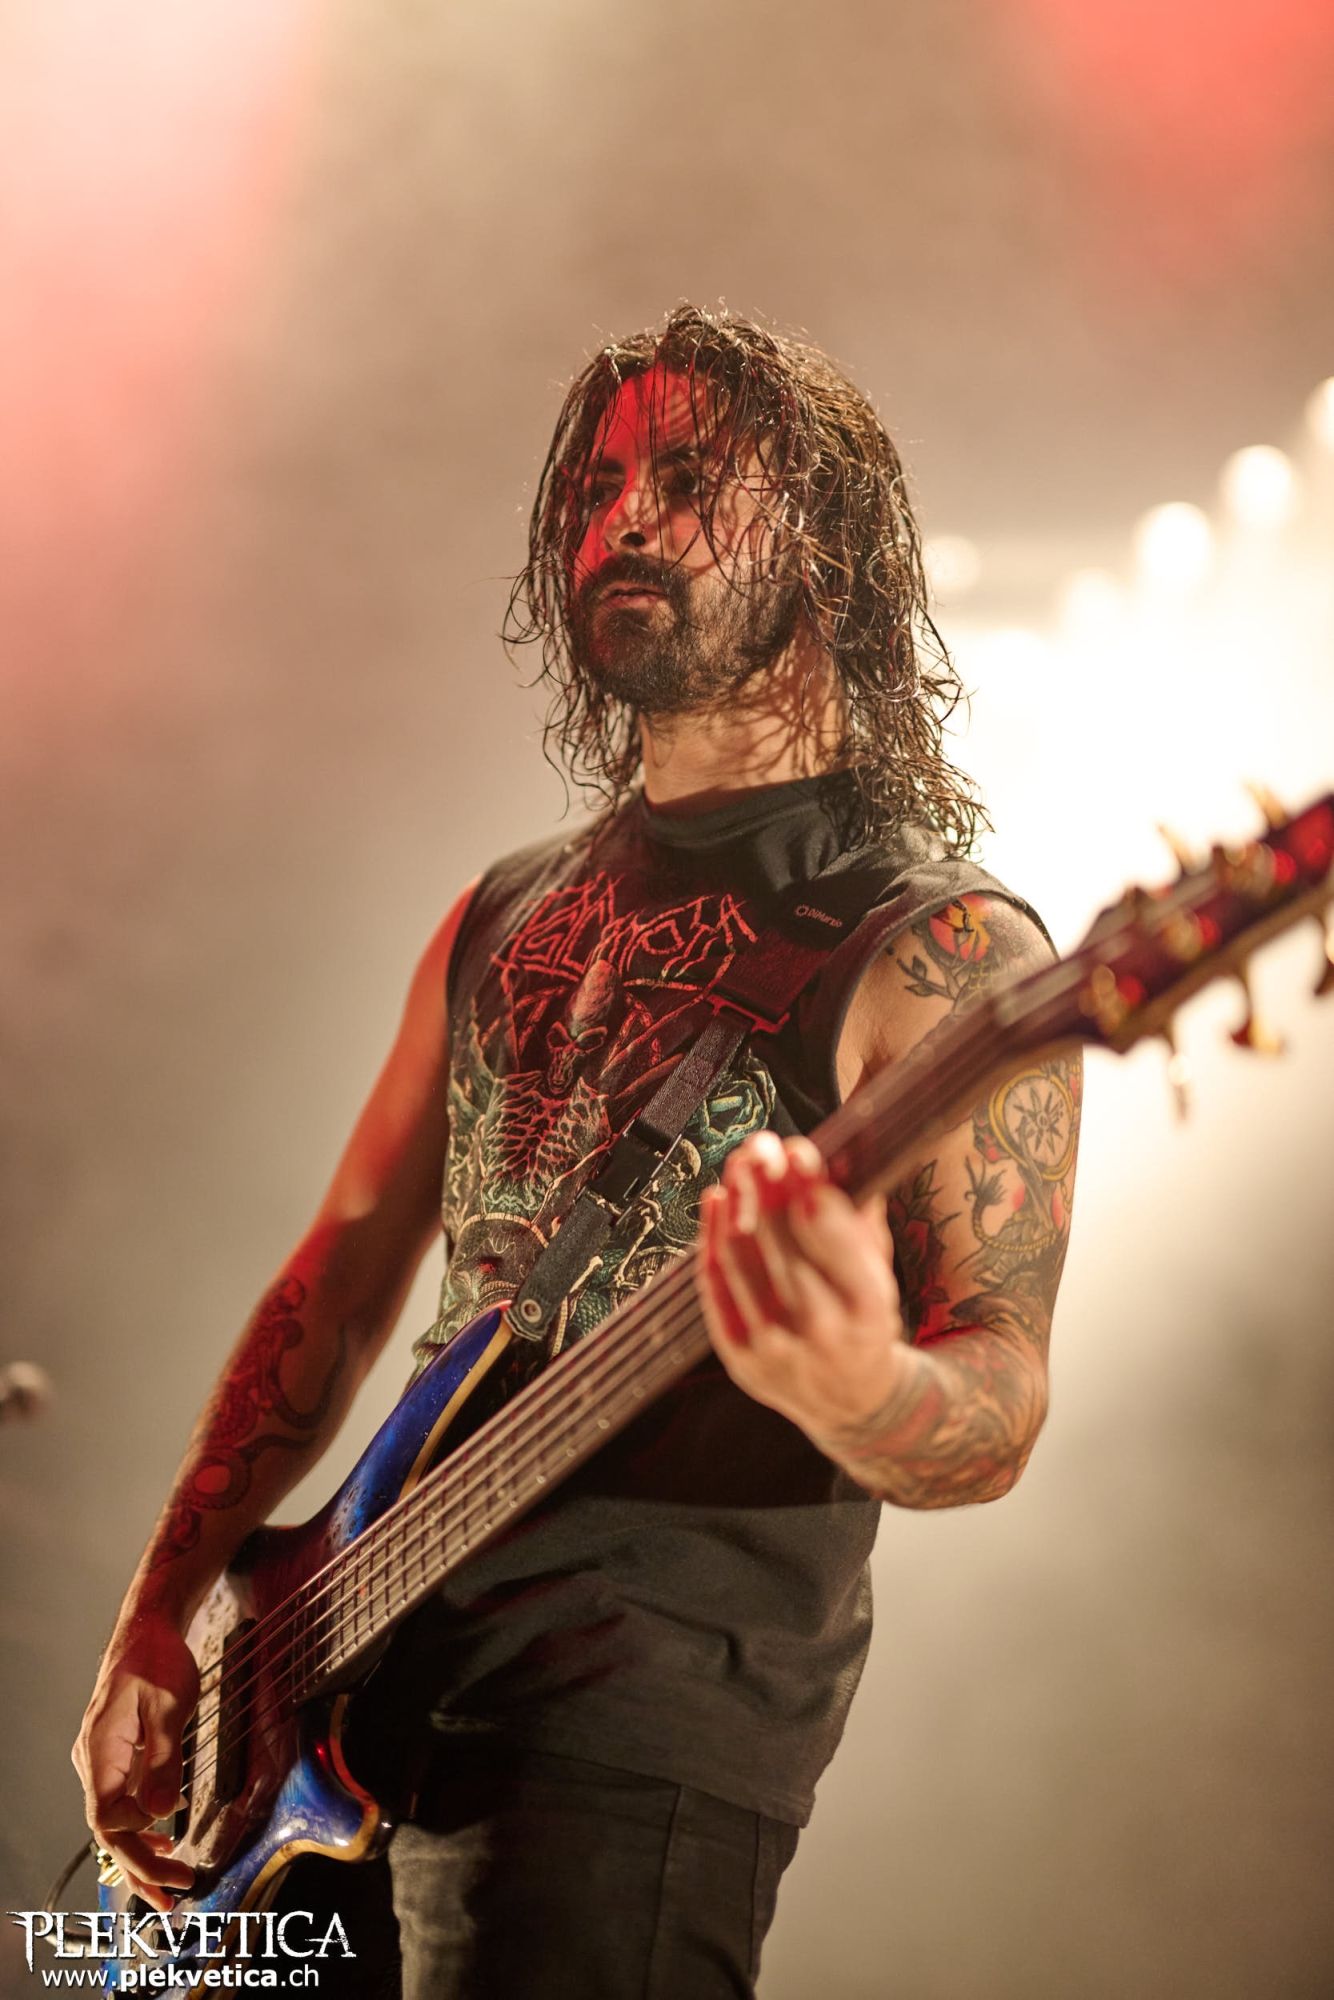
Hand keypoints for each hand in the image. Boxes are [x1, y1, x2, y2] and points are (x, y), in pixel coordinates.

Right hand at [72, 1610, 199, 1909]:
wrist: (147, 1628)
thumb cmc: (156, 1659)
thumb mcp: (169, 1705)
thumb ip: (165, 1758)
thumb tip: (164, 1812)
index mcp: (99, 1751)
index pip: (106, 1818)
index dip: (135, 1844)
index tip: (172, 1853)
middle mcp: (93, 1761)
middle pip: (108, 1828)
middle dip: (139, 1865)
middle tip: (174, 1894)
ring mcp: (102, 1759)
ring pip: (114, 1819)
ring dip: (141, 1852)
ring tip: (170, 1880)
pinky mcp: (115, 1755)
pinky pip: (122, 1800)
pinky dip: (141, 1825)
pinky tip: (164, 1836)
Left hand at [699, 1130, 909, 1443]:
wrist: (852, 1403)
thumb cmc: (865, 1320)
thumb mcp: (881, 1272)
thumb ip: (860, 1216)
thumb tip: (840, 1149)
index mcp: (868, 1305)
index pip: (829, 1233)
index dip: (807, 1186)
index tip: (795, 1151)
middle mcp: (821, 1329)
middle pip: (779, 1239)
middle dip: (766, 1184)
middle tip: (759, 1147)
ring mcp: (775, 1347)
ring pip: (740, 1257)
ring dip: (736, 1201)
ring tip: (738, 1166)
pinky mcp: (739, 1357)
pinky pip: (715, 1286)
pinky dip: (710, 1237)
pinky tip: (716, 1201)